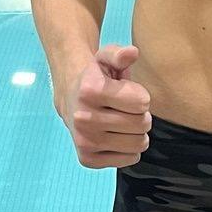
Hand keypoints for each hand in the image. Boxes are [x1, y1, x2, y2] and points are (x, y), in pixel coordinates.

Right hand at [63, 43, 152, 168]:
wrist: (70, 96)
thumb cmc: (96, 76)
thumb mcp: (106, 57)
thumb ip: (120, 54)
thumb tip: (132, 53)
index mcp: (90, 91)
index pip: (142, 102)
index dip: (140, 96)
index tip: (127, 93)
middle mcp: (84, 118)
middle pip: (142, 124)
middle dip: (140, 114)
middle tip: (126, 109)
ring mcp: (84, 141)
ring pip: (139, 144)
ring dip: (137, 133)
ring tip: (123, 121)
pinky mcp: (87, 158)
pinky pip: (130, 159)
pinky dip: (129, 149)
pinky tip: (116, 136)